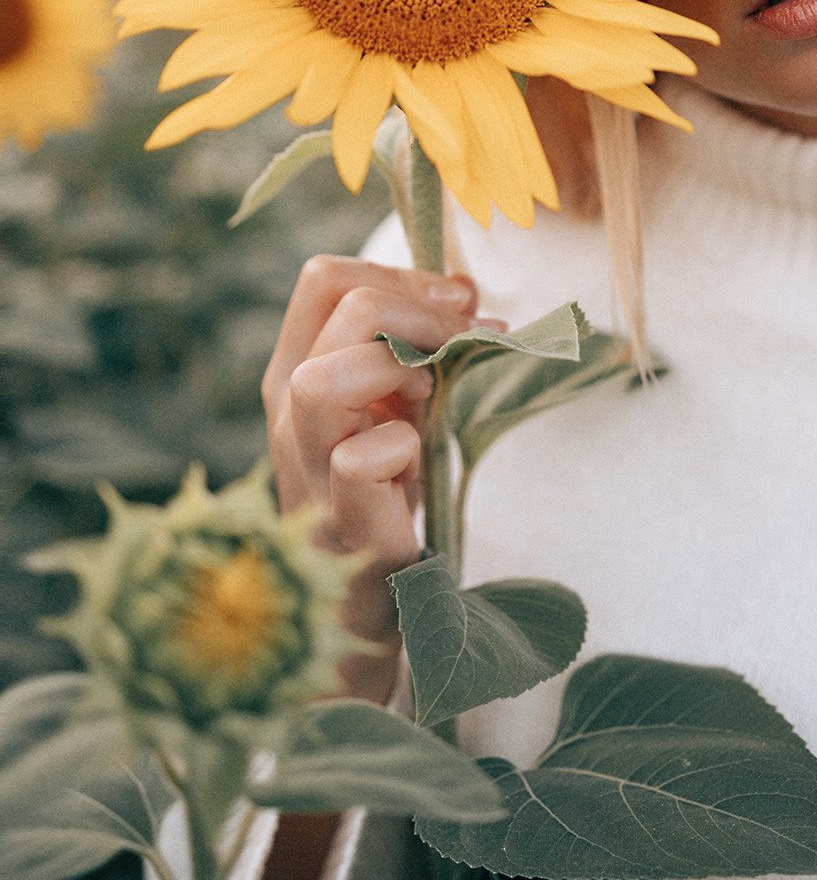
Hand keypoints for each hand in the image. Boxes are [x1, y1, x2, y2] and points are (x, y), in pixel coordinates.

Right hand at [262, 255, 481, 701]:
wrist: (368, 604)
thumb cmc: (385, 494)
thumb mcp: (395, 404)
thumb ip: (415, 348)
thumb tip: (464, 291)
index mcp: (297, 369)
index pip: (326, 278)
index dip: (401, 275)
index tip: (457, 305)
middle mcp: (286, 410)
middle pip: (339, 304)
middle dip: (422, 309)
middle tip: (466, 342)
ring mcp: (304, 466)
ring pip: (319, 381)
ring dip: (399, 370)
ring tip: (430, 398)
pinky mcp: (337, 522)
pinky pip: (358, 462)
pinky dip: (404, 448)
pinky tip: (419, 462)